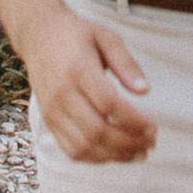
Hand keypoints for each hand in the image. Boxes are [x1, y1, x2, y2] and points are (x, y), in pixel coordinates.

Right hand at [25, 11, 157, 163]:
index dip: (133, 121)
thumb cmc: (78, 34)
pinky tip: (116, 153)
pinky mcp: (49, 121)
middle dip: (128, 143)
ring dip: (115, 156)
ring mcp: (52, 110)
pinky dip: (96, 158)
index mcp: (78, 68)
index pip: (108, 104)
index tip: (153, 127)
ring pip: (84, 146)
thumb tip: (145, 91)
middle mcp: (62, 93)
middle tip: (150, 143)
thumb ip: (126, 63)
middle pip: (97, 131)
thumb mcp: (106, 37)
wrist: (39, 35)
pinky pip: (72, 150)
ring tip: (139, 153)